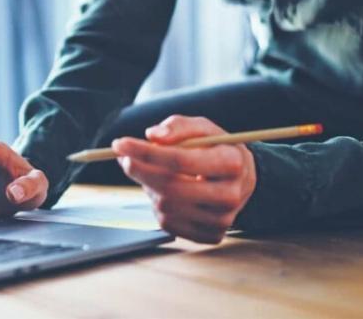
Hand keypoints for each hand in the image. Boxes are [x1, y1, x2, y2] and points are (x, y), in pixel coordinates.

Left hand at [112, 115, 256, 243]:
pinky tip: (164, 192)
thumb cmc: (217, 149)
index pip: (180, 160)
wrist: (242, 178)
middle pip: (170, 188)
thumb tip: (152, 136)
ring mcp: (222, 219)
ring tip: (151, 173)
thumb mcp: (202, 128)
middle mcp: (230, 195)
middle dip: (140, 171)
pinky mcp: (211, 235)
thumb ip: (177, 127)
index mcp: (231, 163)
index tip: (120, 143)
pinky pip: (169, 224)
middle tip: (123, 158)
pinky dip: (158, 206)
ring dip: (148, 188)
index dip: (145, 152)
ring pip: (166, 207)